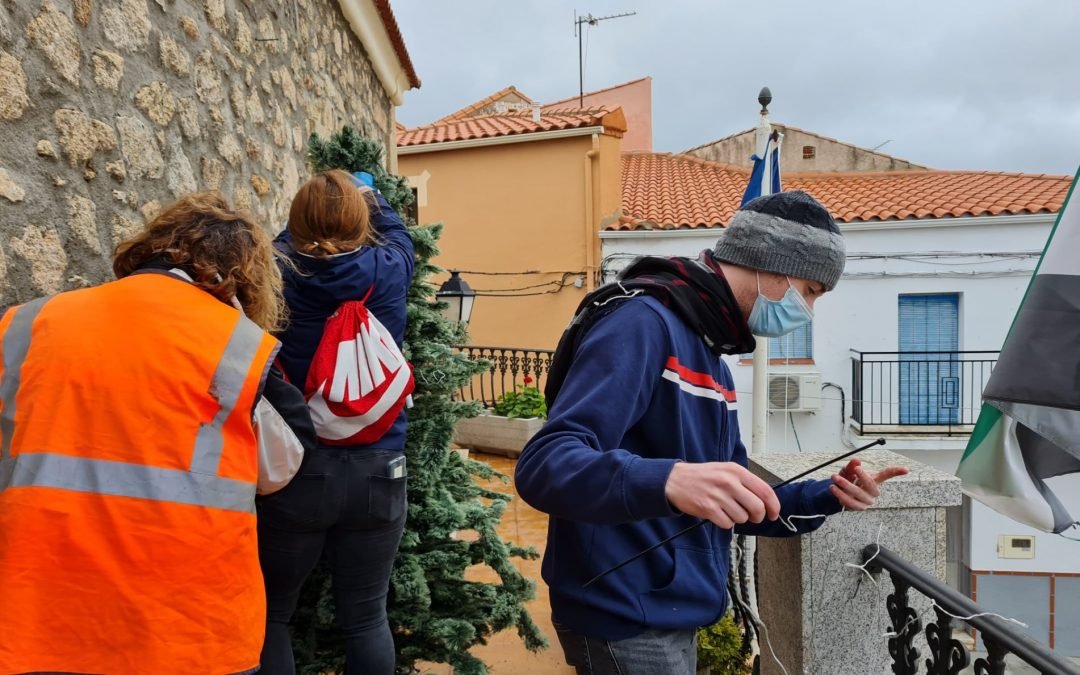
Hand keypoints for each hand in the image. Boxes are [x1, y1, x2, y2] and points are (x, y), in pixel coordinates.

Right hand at [665, 462, 780, 528]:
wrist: (674, 480)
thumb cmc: (702, 476)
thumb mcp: (725, 470)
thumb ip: (745, 482)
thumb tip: (765, 500)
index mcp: (736, 471)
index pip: (765, 491)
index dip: (774, 506)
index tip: (774, 514)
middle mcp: (729, 482)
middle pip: (757, 508)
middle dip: (758, 517)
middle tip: (752, 517)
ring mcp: (718, 496)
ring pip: (742, 517)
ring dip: (738, 518)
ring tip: (727, 509)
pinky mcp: (708, 508)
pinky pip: (727, 523)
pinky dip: (725, 522)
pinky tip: (718, 513)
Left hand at [830, 459, 908, 510]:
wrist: (839, 492)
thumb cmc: (848, 478)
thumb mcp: (848, 470)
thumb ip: (852, 465)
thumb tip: (856, 460)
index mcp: (874, 480)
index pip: (887, 475)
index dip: (896, 472)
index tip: (906, 470)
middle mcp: (873, 491)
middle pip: (872, 485)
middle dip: (862, 476)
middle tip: (854, 468)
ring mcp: (867, 501)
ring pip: (858, 494)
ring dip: (845, 486)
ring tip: (834, 478)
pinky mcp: (859, 508)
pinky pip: (850, 503)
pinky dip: (840, 495)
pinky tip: (833, 488)